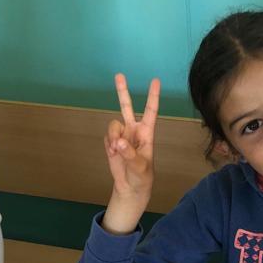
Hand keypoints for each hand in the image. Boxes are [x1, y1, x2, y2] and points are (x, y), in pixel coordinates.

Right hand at [102, 73, 159, 234]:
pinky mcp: (111, 143)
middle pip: (126, 106)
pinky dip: (109, 145)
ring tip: (117, 151)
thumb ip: (129, 154)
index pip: (150, 111)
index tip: (155, 80)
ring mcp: (121, 135)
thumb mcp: (140, 167)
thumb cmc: (142, 176)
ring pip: (113, 125)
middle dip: (122, 91)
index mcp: (146, 133)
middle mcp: (133, 130)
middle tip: (119, 75)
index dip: (152, 96)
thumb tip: (119, 142)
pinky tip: (114, 154)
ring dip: (113, 137)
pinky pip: (107, 137)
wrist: (130, 187)